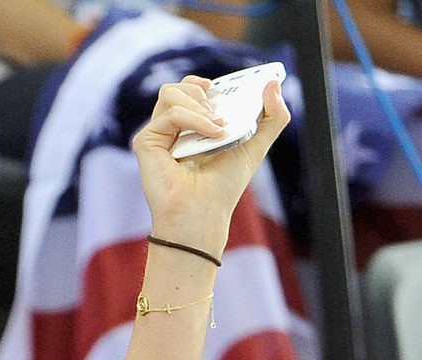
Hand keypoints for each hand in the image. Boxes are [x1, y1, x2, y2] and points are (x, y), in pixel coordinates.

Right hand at [132, 75, 289, 252]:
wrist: (204, 214)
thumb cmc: (224, 187)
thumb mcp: (255, 147)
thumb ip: (272, 117)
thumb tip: (274, 83)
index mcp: (191, 127)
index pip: (192, 90)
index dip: (204, 84)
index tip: (219, 88)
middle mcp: (172, 129)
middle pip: (179, 86)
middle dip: (201, 90)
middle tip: (220, 113)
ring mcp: (158, 134)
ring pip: (171, 93)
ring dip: (199, 104)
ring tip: (218, 127)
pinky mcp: (147, 141)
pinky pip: (171, 112)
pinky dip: (195, 119)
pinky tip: (213, 134)